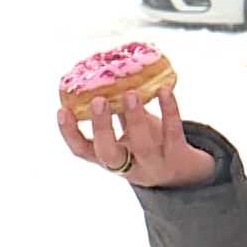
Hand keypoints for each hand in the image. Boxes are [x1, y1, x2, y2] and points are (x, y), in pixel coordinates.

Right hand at [56, 85, 215, 187]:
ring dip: (135, 118)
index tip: (62, 110)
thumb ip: (118, 110)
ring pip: (142, 146)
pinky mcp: (178, 157)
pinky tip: (164, 90)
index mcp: (111, 159)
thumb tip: (105, 74)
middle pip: (108, 154)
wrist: (185, 172)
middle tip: (98, 100)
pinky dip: (169, 110)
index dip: (69, 133)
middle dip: (102, 127)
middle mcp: (129, 166)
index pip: (82, 151)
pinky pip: (173, 133)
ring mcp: (155, 164)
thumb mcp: (130, 132)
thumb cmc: (150, 143)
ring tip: (131, 92)